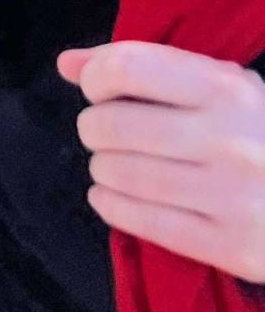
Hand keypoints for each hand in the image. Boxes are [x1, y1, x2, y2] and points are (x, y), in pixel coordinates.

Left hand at [59, 41, 264, 282]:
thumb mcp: (219, 86)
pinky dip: (112, 206)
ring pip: (122, 176)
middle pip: (113, 126)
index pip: (128, 68)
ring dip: (102, 169)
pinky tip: (110, 196)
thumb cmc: (259, 133)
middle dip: (94, 128)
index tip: (99, 90)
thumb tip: (66, 64)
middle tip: (103, 133)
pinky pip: (144, 223)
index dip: (97, 78)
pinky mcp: (231, 247)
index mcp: (226, 88)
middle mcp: (228, 139)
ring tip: (111, 165)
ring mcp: (231, 196)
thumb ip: (142, 67)